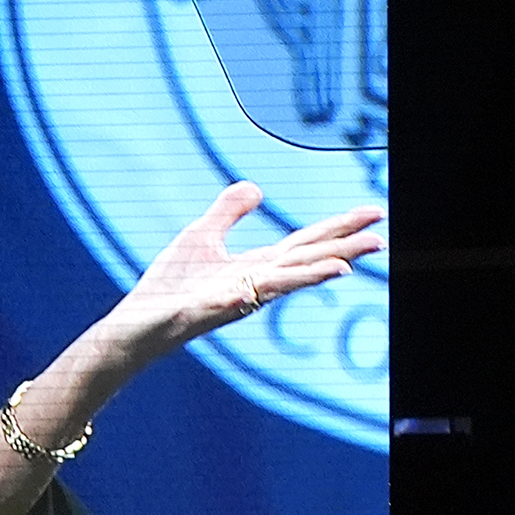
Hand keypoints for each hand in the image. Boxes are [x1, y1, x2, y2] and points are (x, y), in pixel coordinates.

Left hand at [118, 182, 384, 353]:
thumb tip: (258, 188)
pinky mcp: (204, 310)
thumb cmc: (169, 287)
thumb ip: (229, 211)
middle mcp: (251, 283)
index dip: (338, 228)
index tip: (373, 214)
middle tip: (378, 239)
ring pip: (280, 283)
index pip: (305, 243)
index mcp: (254, 266)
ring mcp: (232, 299)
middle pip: (304, 261)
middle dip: (341, 250)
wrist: (135, 326)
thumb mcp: (201, 236)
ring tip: (345, 265)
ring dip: (312, 274)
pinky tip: (259, 289)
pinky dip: (253, 295)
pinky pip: (233, 300)